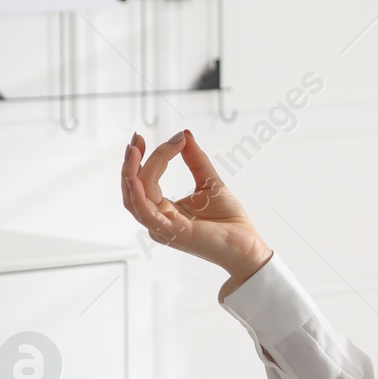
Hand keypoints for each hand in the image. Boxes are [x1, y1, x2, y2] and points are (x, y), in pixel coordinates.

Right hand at [120, 130, 271, 291]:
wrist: (246, 244)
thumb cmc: (228, 220)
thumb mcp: (210, 182)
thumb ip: (195, 160)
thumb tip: (184, 134)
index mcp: (164, 209)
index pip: (145, 180)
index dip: (146, 157)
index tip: (154, 136)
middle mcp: (158, 218)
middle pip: (135, 187)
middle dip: (131, 162)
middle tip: (137, 138)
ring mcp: (162, 226)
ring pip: (136, 197)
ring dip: (132, 172)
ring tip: (135, 150)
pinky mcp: (171, 232)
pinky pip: (146, 214)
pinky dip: (137, 195)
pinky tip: (136, 178)